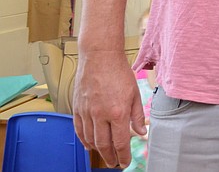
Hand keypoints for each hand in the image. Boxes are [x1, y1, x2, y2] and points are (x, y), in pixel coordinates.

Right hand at [73, 50, 145, 167]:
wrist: (99, 57)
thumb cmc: (119, 72)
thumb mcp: (135, 93)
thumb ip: (137, 115)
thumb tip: (141, 132)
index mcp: (117, 112)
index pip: (120, 142)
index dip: (123, 155)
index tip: (125, 163)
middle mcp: (100, 115)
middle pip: (103, 145)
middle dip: (110, 158)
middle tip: (115, 163)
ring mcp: (87, 112)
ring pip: (90, 139)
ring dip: (98, 150)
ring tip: (105, 155)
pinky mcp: (77, 108)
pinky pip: (79, 130)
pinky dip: (84, 140)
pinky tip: (89, 144)